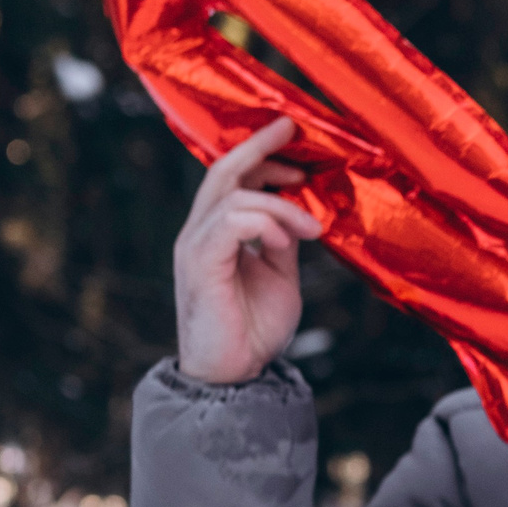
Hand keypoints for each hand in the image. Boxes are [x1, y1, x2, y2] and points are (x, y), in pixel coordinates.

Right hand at [172, 117, 323, 385]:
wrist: (234, 375)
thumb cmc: (253, 328)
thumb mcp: (280, 274)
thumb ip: (283, 240)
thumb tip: (301, 211)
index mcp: (216, 232)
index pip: (231, 177)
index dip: (259, 152)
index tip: (292, 134)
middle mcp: (199, 233)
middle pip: (222, 171)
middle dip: (259, 147)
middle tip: (292, 130)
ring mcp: (195, 246)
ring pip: (233, 194)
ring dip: (281, 203)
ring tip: (312, 228)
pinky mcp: (200, 264)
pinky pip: (231, 222)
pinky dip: (266, 223)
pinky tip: (288, 242)